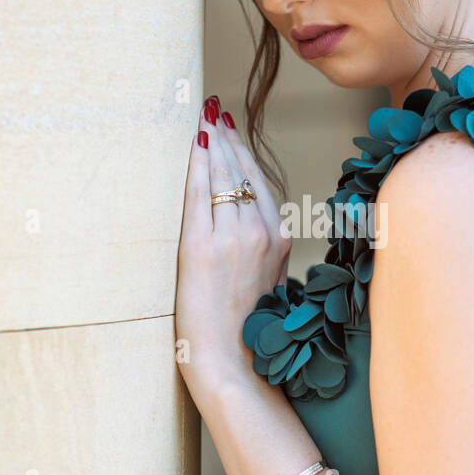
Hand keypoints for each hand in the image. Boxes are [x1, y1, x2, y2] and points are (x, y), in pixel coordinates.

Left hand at [175, 97, 291, 398]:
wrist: (232, 364)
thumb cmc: (246, 333)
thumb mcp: (268, 285)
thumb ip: (264, 254)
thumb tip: (256, 236)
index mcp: (280, 241)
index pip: (261, 185)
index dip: (245, 155)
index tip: (232, 132)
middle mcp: (263, 233)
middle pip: (243, 174)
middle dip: (228, 139)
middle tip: (214, 110)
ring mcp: (234, 239)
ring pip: (223, 178)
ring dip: (212, 144)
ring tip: (203, 118)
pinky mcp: (203, 248)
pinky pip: (200, 194)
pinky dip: (197, 164)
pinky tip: (193, 144)